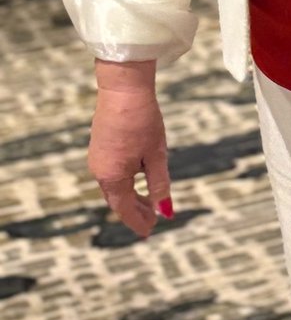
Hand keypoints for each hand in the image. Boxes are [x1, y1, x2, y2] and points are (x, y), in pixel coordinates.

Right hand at [89, 60, 171, 238]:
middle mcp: (99, 171)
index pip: (125, 209)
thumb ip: (159, 184)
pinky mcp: (99, 146)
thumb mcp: (156, 154)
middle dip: (135, 211)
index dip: (138, 221)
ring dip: (130, 196)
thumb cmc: (143, 120)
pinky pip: (110, 173)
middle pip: (117, 200)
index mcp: (112, 177)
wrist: (123, 88)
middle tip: (153, 219)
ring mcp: (97, 158)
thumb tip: (165, 210)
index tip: (150, 231)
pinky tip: (137, 179)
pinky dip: (124, 182)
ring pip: (113, 186)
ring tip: (148, 202)